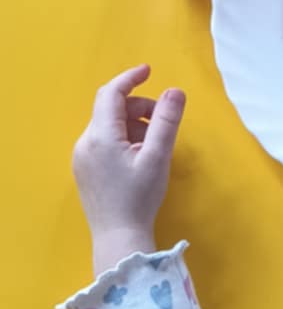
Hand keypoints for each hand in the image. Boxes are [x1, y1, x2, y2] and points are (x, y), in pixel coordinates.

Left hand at [73, 64, 185, 268]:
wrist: (118, 237)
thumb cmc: (139, 198)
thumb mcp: (157, 157)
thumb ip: (166, 121)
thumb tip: (175, 91)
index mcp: (100, 136)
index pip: (110, 93)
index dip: (130, 78)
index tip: (149, 71)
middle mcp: (85, 143)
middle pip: (111, 110)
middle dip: (138, 108)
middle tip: (163, 123)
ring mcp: (82, 158)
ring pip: (109, 126)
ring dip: (133, 125)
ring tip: (154, 147)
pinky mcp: (85, 171)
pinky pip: (104, 142)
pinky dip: (124, 139)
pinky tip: (140, 159)